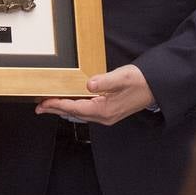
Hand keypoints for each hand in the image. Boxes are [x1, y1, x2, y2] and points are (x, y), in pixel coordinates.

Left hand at [35, 64, 154, 125]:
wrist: (156, 87)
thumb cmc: (141, 81)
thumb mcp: (122, 77)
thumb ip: (105, 81)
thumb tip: (88, 84)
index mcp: (105, 110)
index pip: (75, 107)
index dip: (58, 104)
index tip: (44, 102)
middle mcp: (104, 116)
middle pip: (74, 113)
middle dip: (56, 110)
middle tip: (39, 107)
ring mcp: (107, 115)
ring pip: (80, 113)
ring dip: (64, 109)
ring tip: (50, 105)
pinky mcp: (109, 111)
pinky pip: (87, 111)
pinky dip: (74, 107)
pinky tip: (70, 103)